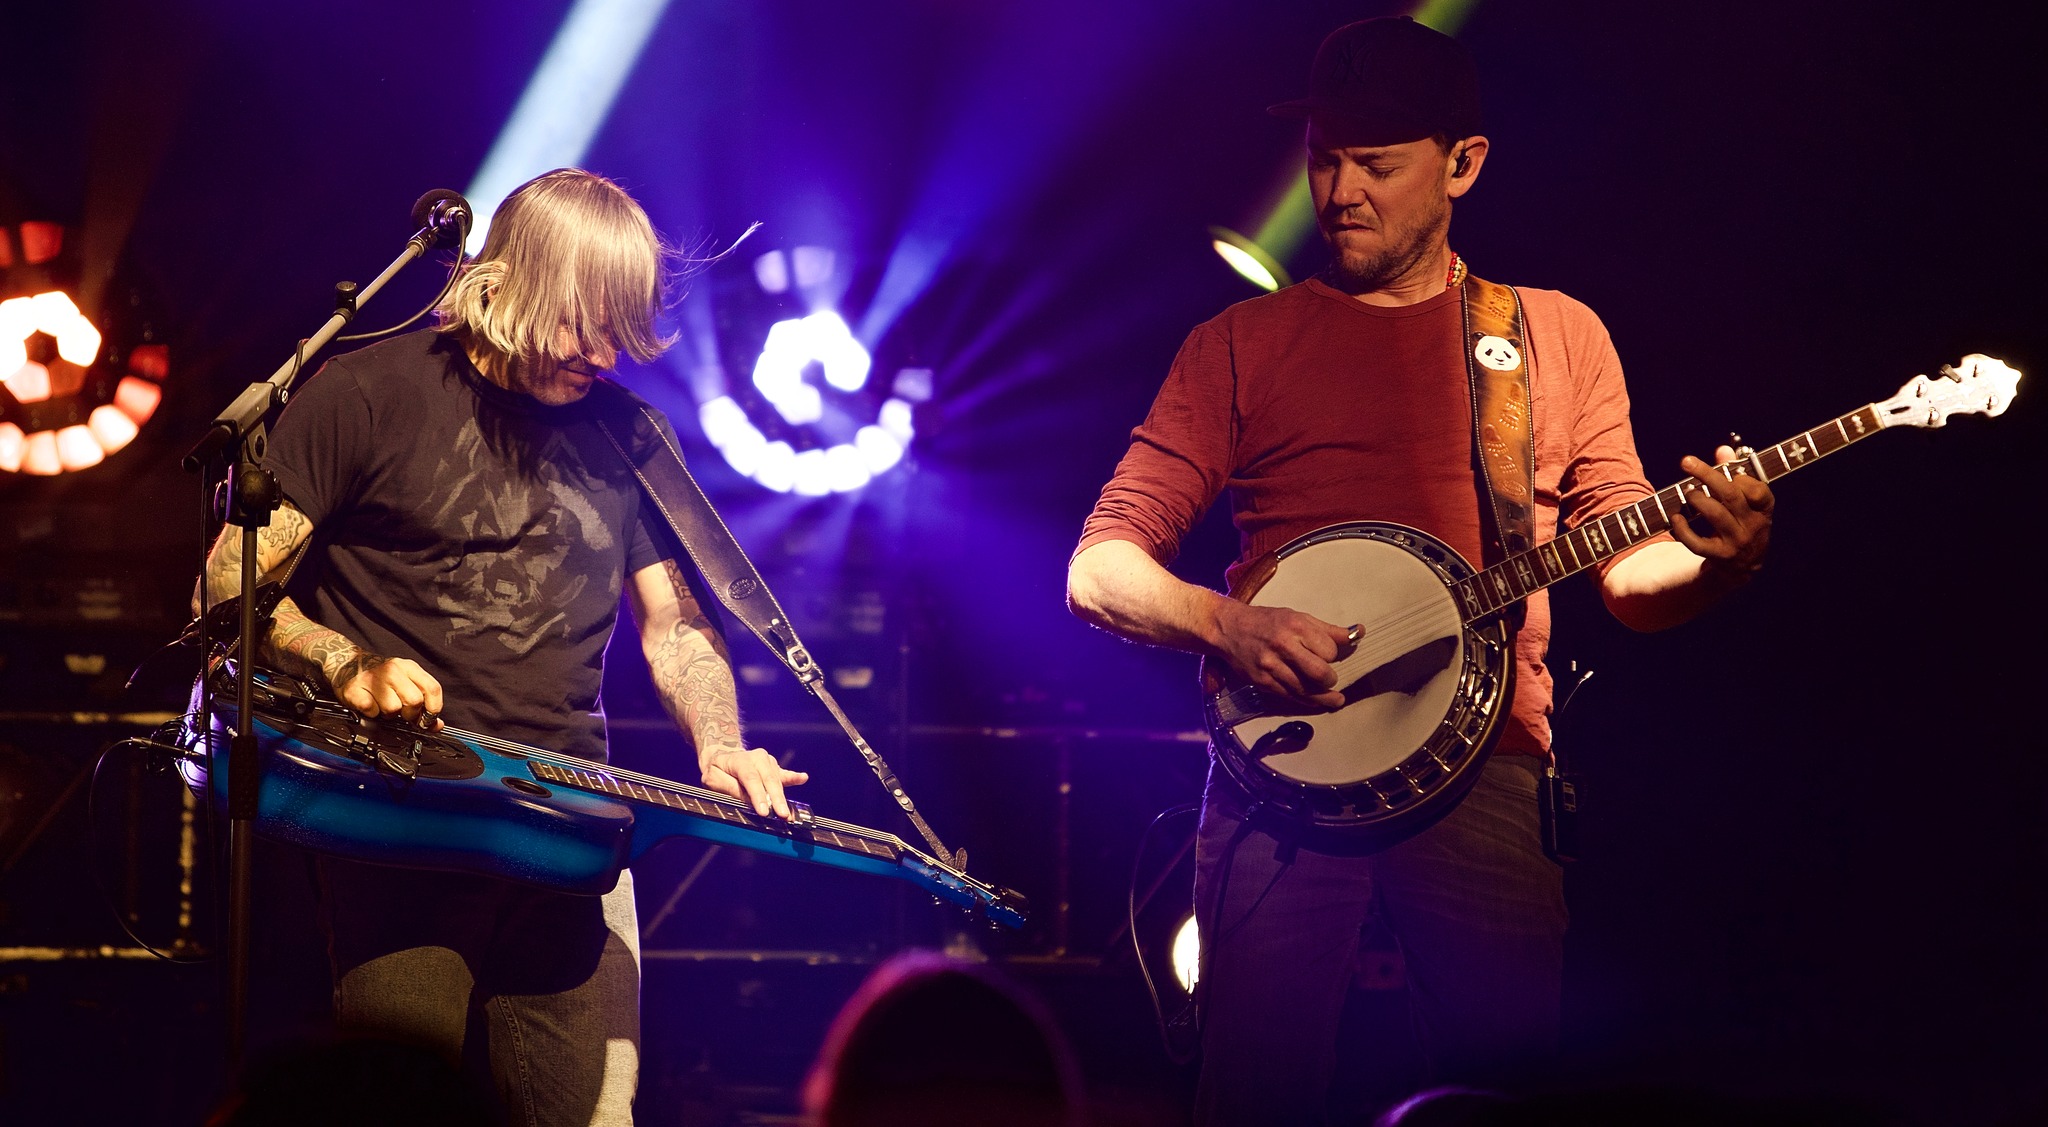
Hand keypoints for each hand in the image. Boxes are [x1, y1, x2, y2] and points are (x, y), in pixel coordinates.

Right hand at [334, 654, 443, 726]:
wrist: (347, 665)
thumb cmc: (379, 678)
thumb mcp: (405, 683)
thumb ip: (423, 702)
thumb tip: (436, 725)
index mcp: (408, 667)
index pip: (432, 688)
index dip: (434, 708)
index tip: (428, 719)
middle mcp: (393, 670)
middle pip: (414, 701)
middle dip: (410, 714)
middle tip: (402, 713)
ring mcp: (373, 678)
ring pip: (393, 709)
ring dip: (389, 714)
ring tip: (383, 705)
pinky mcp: (355, 689)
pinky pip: (372, 711)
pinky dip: (372, 714)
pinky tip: (370, 705)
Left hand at [703, 747, 809, 819]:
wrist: (722, 754)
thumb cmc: (716, 770)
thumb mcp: (713, 779)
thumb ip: (730, 788)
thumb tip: (749, 801)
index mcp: (740, 760)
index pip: (751, 779)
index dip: (758, 796)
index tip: (765, 812)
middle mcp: (757, 757)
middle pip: (769, 779)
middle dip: (777, 799)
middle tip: (782, 815)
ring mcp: (767, 761)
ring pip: (777, 780)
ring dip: (783, 798)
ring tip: (788, 814)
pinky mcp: (774, 767)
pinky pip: (785, 774)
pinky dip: (794, 777)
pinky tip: (803, 778)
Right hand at [1213, 600, 1353, 709]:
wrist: (1228, 629)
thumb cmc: (1267, 621)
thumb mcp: (1297, 616)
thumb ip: (1328, 629)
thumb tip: (1358, 632)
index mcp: (1296, 626)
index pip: (1329, 649)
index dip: (1332, 654)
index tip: (1328, 654)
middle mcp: (1284, 645)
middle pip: (1320, 672)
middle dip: (1330, 679)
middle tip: (1331, 679)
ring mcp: (1271, 666)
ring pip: (1306, 689)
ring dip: (1324, 696)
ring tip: (1336, 699)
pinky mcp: (1263, 682)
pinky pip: (1291, 696)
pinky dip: (1307, 701)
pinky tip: (1318, 702)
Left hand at [1671, 445, 1774, 581]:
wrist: (1745, 566)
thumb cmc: (1743, 522)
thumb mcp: (1747, 501)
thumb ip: (1735, 473)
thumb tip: (1722, 449)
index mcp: (1763, 510)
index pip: (1758, 490)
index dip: (1742, 478)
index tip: (1729, 473)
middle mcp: (1753, 526)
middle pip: (1731, 496)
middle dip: (1707, 475)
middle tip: (1686, 462)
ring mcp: (1736, 542)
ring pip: (1715, 515)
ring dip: (1697, 499)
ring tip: (1687, 491)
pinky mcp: (1719, 556)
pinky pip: (1697, 543)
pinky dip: (1683, 529)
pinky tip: (1675, 517)